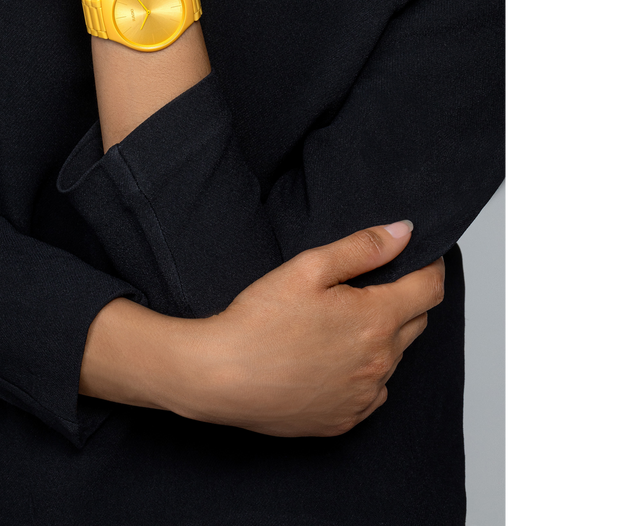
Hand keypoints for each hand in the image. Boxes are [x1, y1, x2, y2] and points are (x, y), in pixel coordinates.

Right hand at [80, 222, 444, 436]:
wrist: (222, 376)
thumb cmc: (259, 321)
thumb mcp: (307, 268)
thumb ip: (361, 248)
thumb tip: (403, 233)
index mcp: (376, 320)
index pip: (430, 289)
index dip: (429, 267)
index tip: (418, 257)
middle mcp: (380, 363)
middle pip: (415, 322)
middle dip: (402, 299)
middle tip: (365, 286)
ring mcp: (365, 396)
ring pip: (392, 358)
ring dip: (380, 337)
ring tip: (336, 324)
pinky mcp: (346, 420)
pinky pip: (371, 390)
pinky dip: (362, 371)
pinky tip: (328, 358)